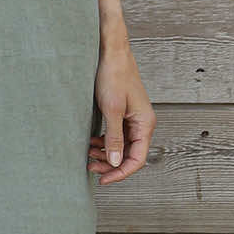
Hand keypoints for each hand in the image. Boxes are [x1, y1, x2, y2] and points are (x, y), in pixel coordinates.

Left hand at [87, 29, 154, 184]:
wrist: (112, 53)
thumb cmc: (113, 76)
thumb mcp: (111, 110)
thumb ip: (113, 138)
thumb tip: (114, 162)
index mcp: (145, 124)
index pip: (137, 159)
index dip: (120, 173)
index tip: (103, 180)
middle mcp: (142, 123)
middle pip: (130, 155)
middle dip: (111, 164)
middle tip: (90, 167)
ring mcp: (133, 119)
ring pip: (122, 146)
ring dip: (106, 154)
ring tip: (88, 156)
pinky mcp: (124, 114)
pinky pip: (117, 136)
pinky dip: (105, 143)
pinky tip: (92, 143)